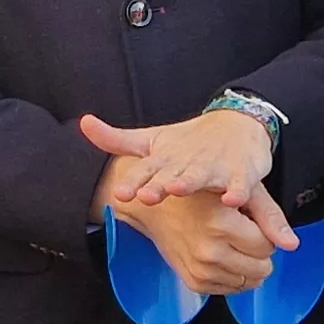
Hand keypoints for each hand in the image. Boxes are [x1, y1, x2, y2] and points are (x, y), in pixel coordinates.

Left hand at [82, 113, 291, 250]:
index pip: (146, 170)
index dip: (134, 181)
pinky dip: (238, 191)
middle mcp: (187, 162)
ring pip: (200, 176)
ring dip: (190, 182)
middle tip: (146, 195)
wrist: (237, 125)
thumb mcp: (151, 141)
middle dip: (158, 184)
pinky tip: (232, 200)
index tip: (121, 194)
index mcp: (165, 159)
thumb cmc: (188, 142)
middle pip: (171, 174)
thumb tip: (83, 122)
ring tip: (178, 188)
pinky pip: (240, 184)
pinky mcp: (239, 171)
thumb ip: (117, 140)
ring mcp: (213, 166)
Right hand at [107, 190, 277, 295]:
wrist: (156, 206)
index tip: (248, 223)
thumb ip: (270, 217)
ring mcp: (200, 269)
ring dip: (245, 264)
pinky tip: (219, 255)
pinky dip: (231, 274)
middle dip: (258, 252)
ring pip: (248, 281)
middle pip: (261, 268)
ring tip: (227, 243)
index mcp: (222, 224)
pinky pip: (230, 289)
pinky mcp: (193, 281)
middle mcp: (210, 251)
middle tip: (240, 234)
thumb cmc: (198, 194)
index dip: (263, 234)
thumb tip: (292, 244)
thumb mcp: (238, 193)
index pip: (267, 246)